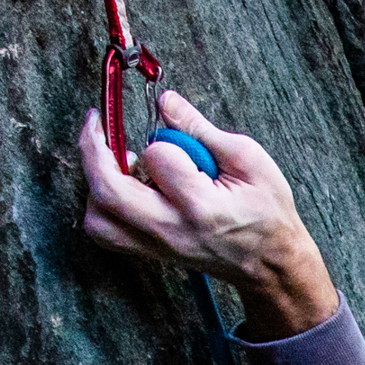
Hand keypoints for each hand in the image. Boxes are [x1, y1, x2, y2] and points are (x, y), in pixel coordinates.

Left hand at [75, 89, 338, 339]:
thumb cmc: (267, 210)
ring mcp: (156, 245)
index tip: (178, 137)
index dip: (161, 138)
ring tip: (114, 159)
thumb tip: (165, 102)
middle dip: (94, 149)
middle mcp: (170, 229)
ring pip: (97, 218)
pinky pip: (105, 232)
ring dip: (95, 182)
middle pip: (107, 192)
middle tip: (97, 122)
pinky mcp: (149, 252)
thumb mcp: (248, 159)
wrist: (270, 262)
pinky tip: (121, 183)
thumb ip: (200, 129)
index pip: (156, 157)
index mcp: (200, 205)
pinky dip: (101, 204)